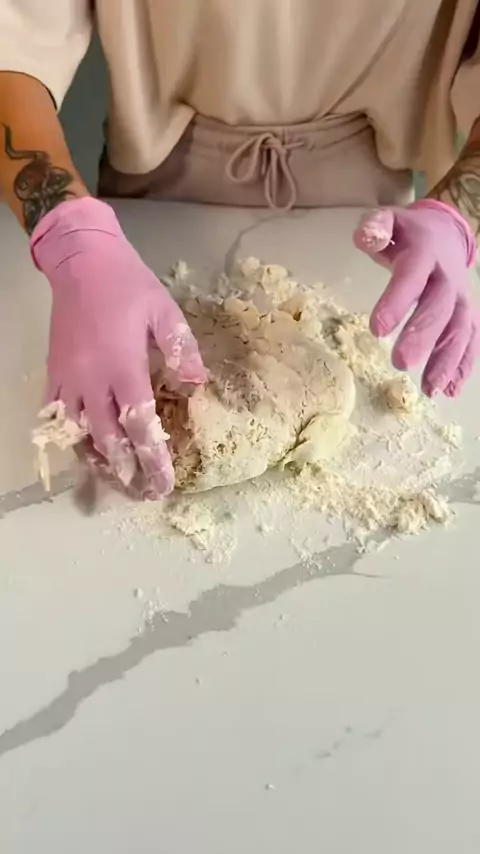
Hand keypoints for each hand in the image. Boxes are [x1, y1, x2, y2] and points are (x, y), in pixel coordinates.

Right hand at [31, 197, 205, 496]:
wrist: (81, 263)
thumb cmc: (128, 286)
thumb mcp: (165, 311)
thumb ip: (183, 350)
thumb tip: (196, 386)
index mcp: (123, 367)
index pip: (140, 426)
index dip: (152, 460)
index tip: (164, 485)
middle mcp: (91, 381)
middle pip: (108, 441)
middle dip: (127, 473)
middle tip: (145, 495)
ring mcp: (68, 380)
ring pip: (78, 435)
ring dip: (98, 463)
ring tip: (117, 483)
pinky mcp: (53, 374)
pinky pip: (55, 417)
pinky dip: (70, 440)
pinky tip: (84, 452)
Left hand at [353, 200, 477, 396]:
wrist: (444, 234)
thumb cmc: (407, 234)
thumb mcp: (389, 221)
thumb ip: (376, 227)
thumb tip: (366, 238)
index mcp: (425, 254)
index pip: (412, 277)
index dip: (397, 301)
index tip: (377, 329)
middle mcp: (448, 279)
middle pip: (439, 309)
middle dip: (422, 337)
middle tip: (401, 364)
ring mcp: (461, 299)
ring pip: (459, 331)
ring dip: (446, 361)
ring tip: (429, 390)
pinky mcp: (467, 316)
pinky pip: (470, 341)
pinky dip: (463, 366)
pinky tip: (450, 391)